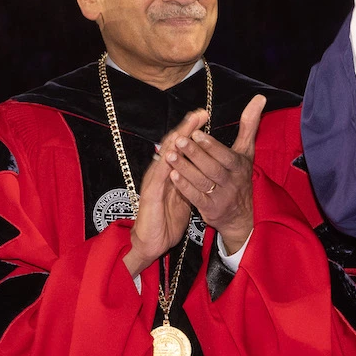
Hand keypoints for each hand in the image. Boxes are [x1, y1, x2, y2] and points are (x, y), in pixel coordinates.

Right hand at [123, 108, 209, 277]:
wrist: (152, 243)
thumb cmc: (167, 221)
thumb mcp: (184, 196)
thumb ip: (190, 180)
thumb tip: (203, 167)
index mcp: (170, 173)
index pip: (181, 147)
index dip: (191, 131)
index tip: (204, 116)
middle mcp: (160, 173)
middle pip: (173, 145)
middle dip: (186, 128)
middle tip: (199, 113)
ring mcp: (154, 182)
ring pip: (165, 156)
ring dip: (176, 140)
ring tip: (187, 126)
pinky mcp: (151, 194)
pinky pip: (160, 176)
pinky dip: (167, 164)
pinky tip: (173, 153)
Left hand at [165, 94, 265, 253]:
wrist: (242, 216)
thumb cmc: (240, 177)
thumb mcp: (247, 151)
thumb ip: (249, 125)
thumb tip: (259, 98)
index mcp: (239, 166)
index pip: (225, 155)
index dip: (210, 145)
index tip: (195, 133)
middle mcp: (231, 181)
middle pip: (212, 167)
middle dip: (194, 154)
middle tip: (178, 141)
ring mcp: (221, 197)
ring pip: (202, 181)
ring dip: (185, 168)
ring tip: (170, 155)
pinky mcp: (211, 210)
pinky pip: (196, 198)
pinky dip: (184, 187)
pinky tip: (172, 176)